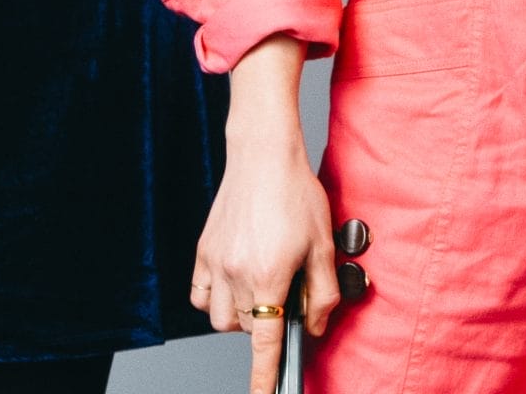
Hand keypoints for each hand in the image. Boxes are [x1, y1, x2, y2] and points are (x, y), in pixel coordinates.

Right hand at [192, 39, 338, 393]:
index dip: (264, 376)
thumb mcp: (323, 244)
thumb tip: (315, 326)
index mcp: (269, 276)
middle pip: (247, 327)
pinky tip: (235, 281)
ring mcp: (215, 263)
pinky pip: (202, 296)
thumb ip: (323, 293)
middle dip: (266, 321)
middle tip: (284, 290)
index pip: (266, 342)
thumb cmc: (295, 193)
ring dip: (241, 313)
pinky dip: (217, 299)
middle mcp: (236, 274)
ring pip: (222, 318)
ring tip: (261, 284)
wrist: (262, 154)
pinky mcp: (202, 251)